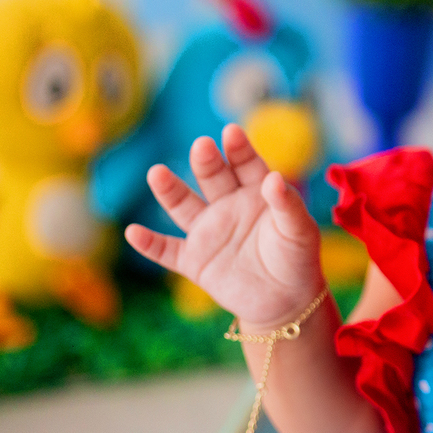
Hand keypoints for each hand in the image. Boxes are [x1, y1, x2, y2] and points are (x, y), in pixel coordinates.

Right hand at [125, 124, 324, 330]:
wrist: (285, 300)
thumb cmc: (297, 258)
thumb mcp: (299, 230)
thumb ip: (287, 205)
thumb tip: (274, 178)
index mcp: (256, 192)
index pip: (246, 165)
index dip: (239, 149)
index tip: (232, 132)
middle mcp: (228, 205)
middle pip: (213, 179)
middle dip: (207, 162)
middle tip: (202, 146)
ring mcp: (208, 231)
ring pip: (184, 206)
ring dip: (170, 191)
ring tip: (157, 173)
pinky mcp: (194, 260)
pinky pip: (167, 250)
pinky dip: (150, 244)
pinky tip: (133, 232)